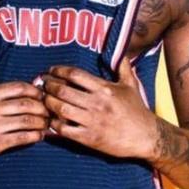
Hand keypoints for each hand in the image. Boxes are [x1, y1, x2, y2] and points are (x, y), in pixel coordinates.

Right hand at [0, 63, 49, 164]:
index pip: (18, 88)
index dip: (35, 91)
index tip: (43, 95)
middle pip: (26, 104)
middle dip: (43, 108)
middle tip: (51, 110)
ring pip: (26, 121)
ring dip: (42, 122)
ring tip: (48, 123)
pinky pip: (21, 138)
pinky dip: (35, 136)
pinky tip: (40, 135)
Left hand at [40, 55, 157, 158]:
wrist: (146, 137)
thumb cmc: (137, 110)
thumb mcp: (131, 85)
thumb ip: (123, 67)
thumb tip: (121, 50)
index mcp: (104, 89)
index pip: (75, 74)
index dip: (59, 70)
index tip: (52, 71)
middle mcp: (96, 103)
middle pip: (63, 91)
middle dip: (48, 86)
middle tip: (43, 85)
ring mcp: (92, 121)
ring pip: (60, 109)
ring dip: (48, 104)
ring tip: (44, 100)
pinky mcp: (89, 138)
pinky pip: (64, 130)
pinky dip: (53, 125)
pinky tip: (50, 121)